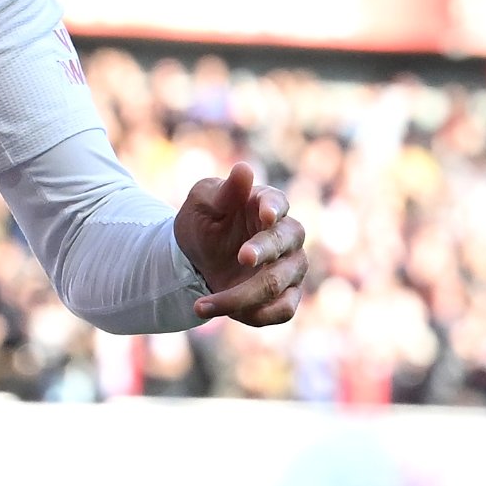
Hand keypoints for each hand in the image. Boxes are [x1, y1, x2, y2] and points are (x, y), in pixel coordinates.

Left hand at [172, 159, 309, 327]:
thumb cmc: (204, 223)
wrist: (195, 260)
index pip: (278, 203)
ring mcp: (290, 267)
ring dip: (241, 296)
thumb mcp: (202, 204)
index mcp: (266, 205)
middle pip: (286, 242)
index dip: (274, 208)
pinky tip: (223, 314)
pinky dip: (257, 315)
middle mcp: (286, 235)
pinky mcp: (286, 296)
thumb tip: (244, 170)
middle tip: (241, 257)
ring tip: (201, 305)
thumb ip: (223, 191)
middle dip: (264, 251)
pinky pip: (283, 310)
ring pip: (278, 283)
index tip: (266, 215)